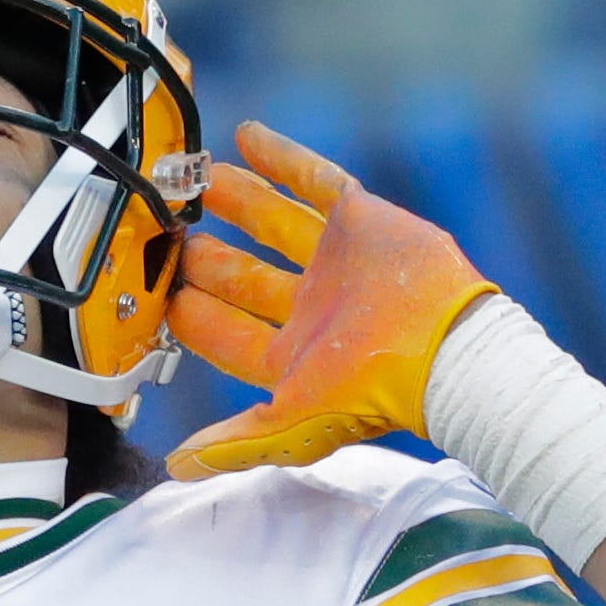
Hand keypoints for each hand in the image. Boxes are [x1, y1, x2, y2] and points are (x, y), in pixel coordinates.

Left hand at [165, 121, 494, 478]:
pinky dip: (283, 159)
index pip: (227, 334)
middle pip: (246, 278)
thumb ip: (234, 443)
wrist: (446, 353)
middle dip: (208, 260)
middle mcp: (310, 307)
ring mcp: (335, 262)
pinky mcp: (362, 221)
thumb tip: (177, 468)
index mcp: (291, 355)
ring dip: (239, 202)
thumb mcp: (293, 425)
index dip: (192, 317)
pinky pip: (317, 181)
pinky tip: (247, 138)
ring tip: (202, 179)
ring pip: (276, 223)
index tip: (160, 298)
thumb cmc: (376, 396)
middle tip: (174, 236)